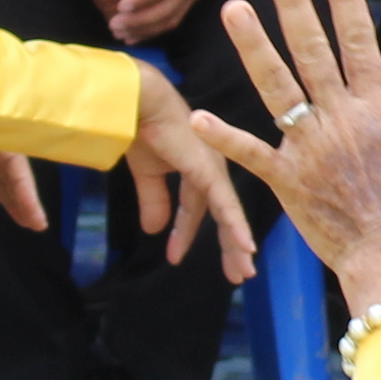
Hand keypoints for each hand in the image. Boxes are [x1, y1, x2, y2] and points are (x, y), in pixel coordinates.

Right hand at [123, 61, 258, 278]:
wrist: (136, 106)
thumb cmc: (139, 128)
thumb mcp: (146, 174)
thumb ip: (154, 200)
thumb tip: (153, 231)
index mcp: (194, 166)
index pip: (195, 206)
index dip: (185, 233)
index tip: (174, 257)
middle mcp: (210, 168)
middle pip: (221, 214)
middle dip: (226, 245)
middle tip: (236, 274)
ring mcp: (213, 169)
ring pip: (228, 215)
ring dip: (235, 245)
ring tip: (243, 272)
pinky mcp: (209, 171)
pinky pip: (225, 205)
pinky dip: (235, 227)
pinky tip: (245, 247)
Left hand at [192, 0, 380, 314]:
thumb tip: (377, 95)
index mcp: (377, 108)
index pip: (359, 42)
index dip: (345, 1)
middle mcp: (341, 119)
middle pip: (313, 50)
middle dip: (295, 5)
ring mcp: (310, 147)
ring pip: (277, 87)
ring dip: (253, 45)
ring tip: (233, 9)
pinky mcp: (287, 180)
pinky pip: (250, 153)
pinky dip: (224, 136)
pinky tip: (199, 115)